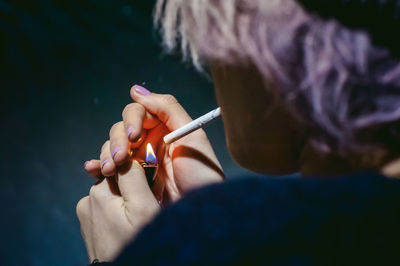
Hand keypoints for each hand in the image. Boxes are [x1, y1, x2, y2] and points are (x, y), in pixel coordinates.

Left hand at [76, 161, 159, 261]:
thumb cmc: (136, 244)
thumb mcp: (141, 208)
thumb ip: (133, 176)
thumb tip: (127, 157)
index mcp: (97, 192)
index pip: (121, 167)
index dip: (141, 176)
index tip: (152, 193)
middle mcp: (87, 202)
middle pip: (118, 183)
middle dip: (134, 192)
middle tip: (148, 210)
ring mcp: (86, 218)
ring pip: (114, 199)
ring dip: (127, 206)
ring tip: (138, 225)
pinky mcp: (90, 231)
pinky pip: (108, 214)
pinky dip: (119, 217)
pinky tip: (128, 231)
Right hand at [84, 85, 224, 202]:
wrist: (200, 214)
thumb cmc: (202, 176)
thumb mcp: (193, 136)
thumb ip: (168, 109)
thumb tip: (136, 90)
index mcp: (164, 128)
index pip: (138, 113)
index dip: (131, 120)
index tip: (133, 136)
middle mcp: (149, 142)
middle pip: (121, 129)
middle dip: (117, 140)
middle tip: (121, 158)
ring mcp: (138, 162)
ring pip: (112, 147)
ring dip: (107, 154)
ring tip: (110, 170)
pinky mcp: (130, 181)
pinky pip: (109, 169)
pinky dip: (98, 166)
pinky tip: (94, 170)